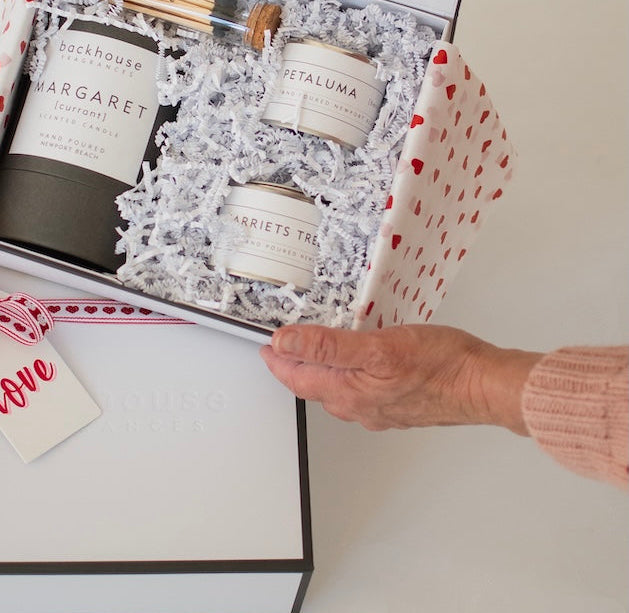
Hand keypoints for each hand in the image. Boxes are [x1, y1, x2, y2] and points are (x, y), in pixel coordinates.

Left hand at [259, 323, 542, 434]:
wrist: (485, 386)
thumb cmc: (441, 365)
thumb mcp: (377, 345)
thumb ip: (328, 345)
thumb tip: (287, 342)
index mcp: (350, 392)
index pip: (298, 378)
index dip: (277, 360)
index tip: (265, 346)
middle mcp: (360, 406)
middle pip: (315, 386)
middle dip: (294, 367)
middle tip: (281, 347)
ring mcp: (380, 409)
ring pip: (337, 390)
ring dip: (319, 372)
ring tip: (311, 352)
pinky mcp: (398, 404)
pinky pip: (360, 391)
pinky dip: (346, 376)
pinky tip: (355, 364)